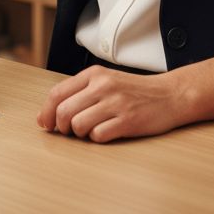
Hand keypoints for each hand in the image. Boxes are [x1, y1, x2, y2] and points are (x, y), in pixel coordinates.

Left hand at [37, 66, 188, 142]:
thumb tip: (49, 114)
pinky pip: (98, 136)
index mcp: (93, 74)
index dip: (46, 112)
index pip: (57, 93)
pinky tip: (106, 132)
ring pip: (78, 125)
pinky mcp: (127, 121)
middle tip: (68, 130)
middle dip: (61, 126)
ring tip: (91, 129)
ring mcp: (115, 103)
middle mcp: (102, 86)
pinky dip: (97, 138)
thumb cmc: (134, 91)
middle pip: (64, 111)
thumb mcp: (105, 81)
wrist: (169, 95)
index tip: (45, 123)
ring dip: (80, 133)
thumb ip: (79, 93)